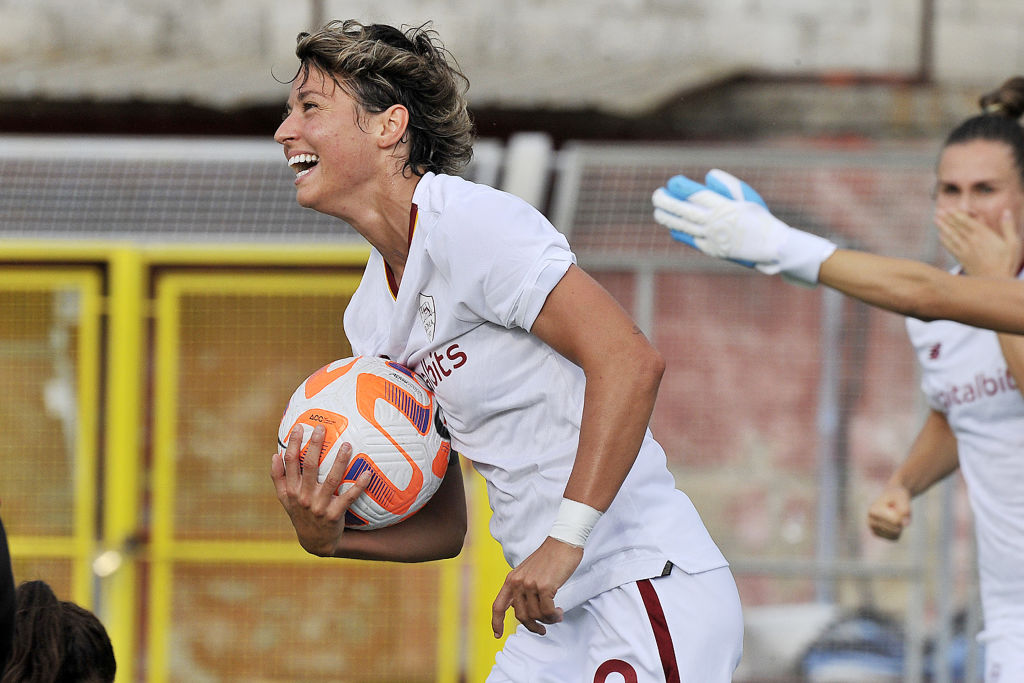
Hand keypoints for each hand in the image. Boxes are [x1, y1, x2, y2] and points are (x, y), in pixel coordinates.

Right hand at [270, 424, 371, 555]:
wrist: (314, 542)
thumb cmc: (300, 514)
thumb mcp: (285, 499)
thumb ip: (279, 478)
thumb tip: (275, 454)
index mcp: (291, 490)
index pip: (290, 463)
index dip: (293, 444)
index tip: (299, 427)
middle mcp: (304, 497)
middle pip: (310, 467)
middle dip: (315, 446)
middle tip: (322, 428)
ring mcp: (319, 506)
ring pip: (331, 480)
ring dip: (339, 461)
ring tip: (347, 445)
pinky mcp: (334, 515)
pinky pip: (348, 498)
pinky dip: (358, 486)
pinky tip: (367, 474)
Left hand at [491, 537, 582, 637]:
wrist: (563, 542)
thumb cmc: (549, 558)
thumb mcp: (529, 572)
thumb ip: (523, 589)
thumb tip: (522, 610)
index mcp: (511, 579)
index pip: (498, 605)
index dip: (496, 622)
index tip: (497, 634)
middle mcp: (518, 582)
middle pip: (521, 616)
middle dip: (532, 626)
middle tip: (542, 629)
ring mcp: (530, 584)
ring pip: (535, 615)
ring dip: (548, 620)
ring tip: (556, 614)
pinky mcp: (544, 586)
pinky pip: (547, 612)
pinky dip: (554, 616)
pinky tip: (559, 611)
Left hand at [652, 169, 836, 284]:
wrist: (771, 246)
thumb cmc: (759, 217)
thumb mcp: (747, 196)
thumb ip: (727, 184)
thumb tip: (707, 176)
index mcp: (725, 207)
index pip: (697, 196)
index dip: (682, 188)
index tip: (673, 181)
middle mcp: (716, 223)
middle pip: (685, 211)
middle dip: (668, 202)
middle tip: (656, 195)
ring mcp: (712, 238)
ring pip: (684, 227)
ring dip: (668, 218)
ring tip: (657, 211)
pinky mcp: (712, 249)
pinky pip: (691, 240)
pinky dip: (680, 233)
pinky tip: (671, 227)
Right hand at [867, 482, 911, 540]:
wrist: (890, 498)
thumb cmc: (897, 497)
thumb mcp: (903, 498)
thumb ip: (905, 509)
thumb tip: (906, 524)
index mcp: (873, 511)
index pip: (895, 521)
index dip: (902, 515)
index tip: (896, 506)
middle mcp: (870, 521)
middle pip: (895, 529)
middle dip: (901, 521)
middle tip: (896, 511)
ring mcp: (872, 529)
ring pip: (895, 534)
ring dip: (900, 526)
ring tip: (894, 517)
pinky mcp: (877, 534)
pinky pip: (894, 538)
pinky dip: (898, 532)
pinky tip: (893, 523)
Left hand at [935, 208, 1021, 277]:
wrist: (995, 281)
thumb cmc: (1007, 262)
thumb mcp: (1013, 243)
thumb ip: (1008, 227)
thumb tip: (1006, 212)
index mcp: (984, 235)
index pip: (967, 222)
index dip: (958, 214)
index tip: (950, 209)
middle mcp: (972, 241)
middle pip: (957, 227)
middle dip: (947, 218)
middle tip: (938, 211)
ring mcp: (965, 250)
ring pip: (951, 235)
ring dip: (943, 226)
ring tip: (936, 219)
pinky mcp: (961, 259)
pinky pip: (950, 247)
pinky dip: (944, 240)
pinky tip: (940, 235)